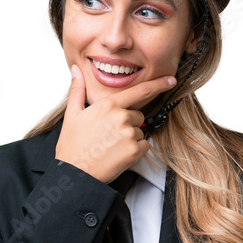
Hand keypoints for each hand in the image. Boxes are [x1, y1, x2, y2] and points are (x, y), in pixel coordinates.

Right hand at [55, 64, 175, 184]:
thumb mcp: (72, 114)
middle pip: (138, 115)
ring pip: (140, 132)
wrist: (75, 172)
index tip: (170, 80)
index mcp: (108, 105)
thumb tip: (76, 70)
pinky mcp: (134, 150)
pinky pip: (144, 146)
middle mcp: (121, 116)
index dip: (158, 85)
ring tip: (110, 146)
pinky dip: (135, 150)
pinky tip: (117, 154)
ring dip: (130, 138)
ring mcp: (129, 134)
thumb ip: (78, 90)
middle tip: (109, 135)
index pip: (139, 91)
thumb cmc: (73, 145)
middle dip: (128, 123)